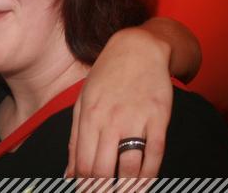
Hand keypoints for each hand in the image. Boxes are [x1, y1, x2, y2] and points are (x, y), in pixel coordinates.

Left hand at [66, 27, 172, 178]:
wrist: (137, 49)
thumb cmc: (106, 76)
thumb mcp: (83, 102)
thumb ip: (75, 138)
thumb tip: (68, 174)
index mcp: (89, 116)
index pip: (83, 163)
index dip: (84, 185)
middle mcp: (110, 120)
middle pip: (103, 169)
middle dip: (101, 190)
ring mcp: (135, 119)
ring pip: (129, 167)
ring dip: (126, 188)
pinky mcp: (158, 118)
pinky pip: (155, 155)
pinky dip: (149, 176)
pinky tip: (143, 185)